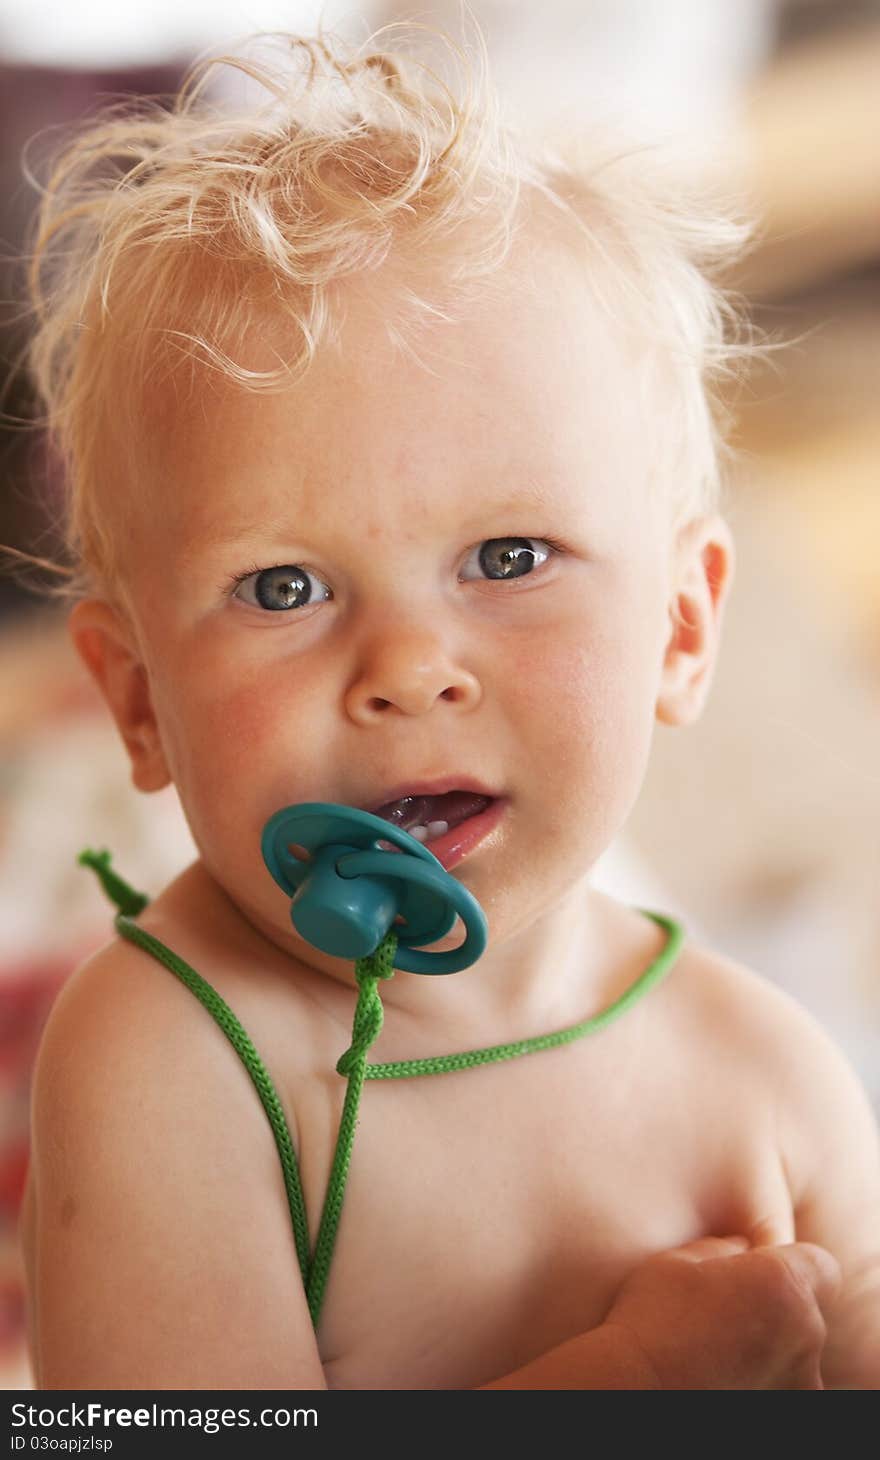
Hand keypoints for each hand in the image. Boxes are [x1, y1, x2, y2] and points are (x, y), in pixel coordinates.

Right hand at [604, 1235, 841, 1388]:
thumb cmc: (649, 1322)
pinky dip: (764, 1387)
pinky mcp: (789, 1416)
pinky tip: (720, 1384)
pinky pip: (785, 1391)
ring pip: (797, 1359)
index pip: (821, 1266)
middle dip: (777, 1313)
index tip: (761, 1279)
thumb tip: (742, 1248)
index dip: (795, 1269)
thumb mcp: (677, 1262)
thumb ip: (721, 1249)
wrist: (633, 1392)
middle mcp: (806, 1334)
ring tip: (718, 1359)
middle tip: (725, 1322)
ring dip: (771, 1356)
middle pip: (808, 1314)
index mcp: (783, 1285)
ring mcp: (802, 1385)